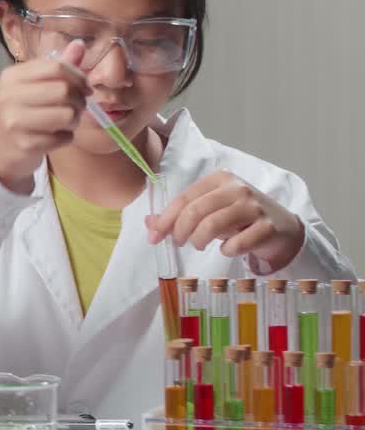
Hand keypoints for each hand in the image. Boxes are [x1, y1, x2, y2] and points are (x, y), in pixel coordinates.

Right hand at [0, 40, 90, 192]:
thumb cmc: (20, 112)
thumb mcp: (33, 85)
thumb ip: (58, 67)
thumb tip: (79, 44)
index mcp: (12, 77)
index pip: (56, 67)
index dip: (78, 76)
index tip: (85, 87)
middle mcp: (9, 97)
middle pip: (64, 90)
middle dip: (79, 100)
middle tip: (77, 106)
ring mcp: (15, 122)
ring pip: (67, 115)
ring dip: (74, 120)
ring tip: (66, 122)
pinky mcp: (24, 144)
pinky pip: (63, 138)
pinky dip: (66, 138)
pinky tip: (55, 136)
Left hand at [145, 170, 304, 270]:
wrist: (281, 228)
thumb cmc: (239, 218)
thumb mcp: (210, 211)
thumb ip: (180, 215)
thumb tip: (149, 222)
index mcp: (219, 179)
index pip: (184, 198)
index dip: (165, 219)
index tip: (154, 237)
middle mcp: (237, 188)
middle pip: (195, 210)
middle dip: (180, 231)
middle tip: (179, 243)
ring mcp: (254, 206)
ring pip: (213, 224)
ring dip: (199, 240)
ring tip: (199, 245)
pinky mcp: (267, 226)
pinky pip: (238, 242)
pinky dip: (227, 250)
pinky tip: (227, 249)